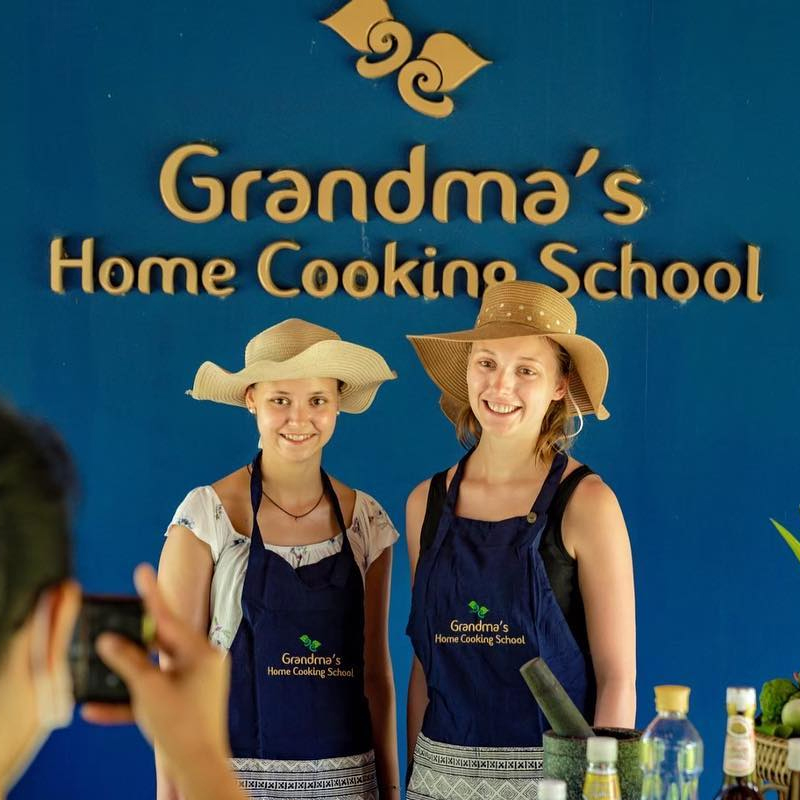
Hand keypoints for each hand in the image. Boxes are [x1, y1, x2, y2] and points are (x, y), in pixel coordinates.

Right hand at [82, 564, 230, 776]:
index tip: (142, 571)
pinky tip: (97, 708)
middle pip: (162, 642)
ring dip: (128, 672)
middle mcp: (203, 661)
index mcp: (201, 652)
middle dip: (135, 638)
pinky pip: (157, 692)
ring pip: (156, 668)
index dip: (152, 594)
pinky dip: (132, 699)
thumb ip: (127, 662)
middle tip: (117, 619)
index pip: (169, 618)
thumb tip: (108, 640)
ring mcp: (196, 681)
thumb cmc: (181, 727)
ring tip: (106, 661)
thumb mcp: (149, 690)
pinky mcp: (186, 700)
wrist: (198, 768)